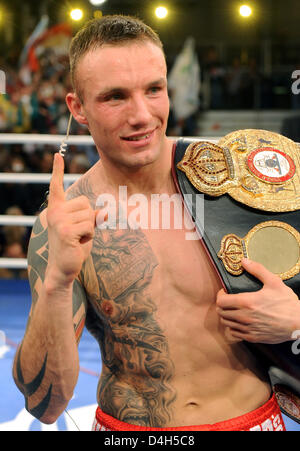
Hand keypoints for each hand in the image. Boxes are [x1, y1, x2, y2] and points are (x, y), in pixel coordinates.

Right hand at [46, 153, 97, 286]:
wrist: (63, 268)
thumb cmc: (74, 246)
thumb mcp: (83, 228)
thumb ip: (91, 217)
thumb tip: (106, 213)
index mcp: (56, 209)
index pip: (56, 186)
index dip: (58, 170)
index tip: (57, 154)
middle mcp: (55, 212)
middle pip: (86, 204)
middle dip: (88, 219)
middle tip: (78, 234)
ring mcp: (59, 221)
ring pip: (90, 216)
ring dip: (89, 229)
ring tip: (78, 239)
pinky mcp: (66, 231)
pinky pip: (90, 226)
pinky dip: (89, 236)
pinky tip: (78, 244)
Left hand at [216, 258, 299, 343]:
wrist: (299, 323)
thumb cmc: (287, 302)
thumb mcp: (274, 282)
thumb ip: (257, 270)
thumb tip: (244, 261)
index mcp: (247, 302)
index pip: (221, 301)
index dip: (220, 295)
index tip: (225, 292)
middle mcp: (244, 317)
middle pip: (220, 312)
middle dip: (222, 305)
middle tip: (228, 300)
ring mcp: (248, 329)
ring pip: (226, 323)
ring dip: (226, 316)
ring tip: (233, 310)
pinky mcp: (252, 338)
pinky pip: (234, 333)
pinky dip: (233, 327)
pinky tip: (239, 321)